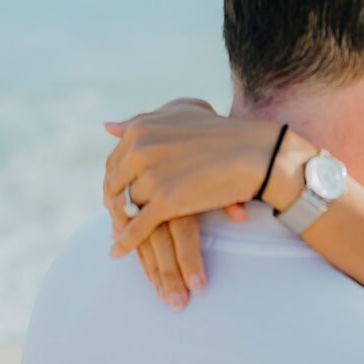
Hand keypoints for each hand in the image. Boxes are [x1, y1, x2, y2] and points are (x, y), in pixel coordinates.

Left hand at [103, 99, 280, 305]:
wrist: (255, 152)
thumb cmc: (224, 131)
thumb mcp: (181, 112)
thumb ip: (144, 119)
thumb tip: (107, 127)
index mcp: (140, 129)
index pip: (115, 162)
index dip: (116, 181)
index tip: (120, 194)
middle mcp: (140, 150)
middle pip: (116, 186)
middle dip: (114, 205)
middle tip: (117, 219)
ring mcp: (151, 177)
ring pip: (125, 208)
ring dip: (120, 225)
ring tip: (119, 237)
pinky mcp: (166, 202)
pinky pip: (137, 227)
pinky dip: (125, 242)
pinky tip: (118, 252)